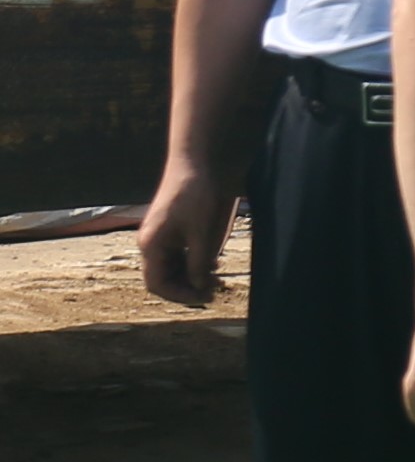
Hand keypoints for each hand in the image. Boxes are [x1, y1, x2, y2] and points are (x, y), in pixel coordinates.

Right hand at [137, 158, 236, 308]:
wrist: (195, 163)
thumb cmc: (195, 194)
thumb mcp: (201, 232)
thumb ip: (198, 261)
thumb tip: (198, 287)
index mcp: (151, 245)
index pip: (157, 283)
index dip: (179, 295)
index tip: (204, 298)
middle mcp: (152, 244)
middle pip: (165, 278)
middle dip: (187, 288)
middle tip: (215, 292)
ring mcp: (162, 237)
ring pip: (173, 269)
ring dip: (192, 278)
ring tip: (217, 281)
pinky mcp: (173, 231)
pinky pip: (180, 256)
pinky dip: (194, 264)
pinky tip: (213, 265)